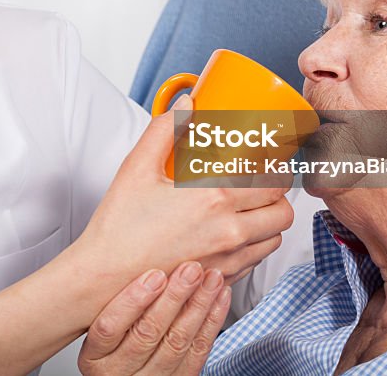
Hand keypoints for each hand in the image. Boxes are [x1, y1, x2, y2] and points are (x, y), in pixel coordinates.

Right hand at [75, 95, 293, 289]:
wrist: (104, 277)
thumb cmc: (119, 226)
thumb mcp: (138, 168)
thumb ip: (165, 130)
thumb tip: (186, 105)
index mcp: (214, 199)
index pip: (273, 183)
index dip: (276, 170)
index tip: (268, 163)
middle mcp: (229, 232)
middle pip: (282, 212)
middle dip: (277, 196)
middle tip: (261, 184)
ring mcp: (227, 260)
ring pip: (274, 240)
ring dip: (268, 223)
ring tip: (248, 209)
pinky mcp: (220, 280)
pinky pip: (255, 263)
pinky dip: (252, 247)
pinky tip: (229, 234)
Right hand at [78, 262, 231, 374]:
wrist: (127, 373)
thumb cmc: (111, 341)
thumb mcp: (97, 320)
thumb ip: (109, 295)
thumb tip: (128, 245)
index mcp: (95, 357)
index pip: (109, 328)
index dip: (132, 301)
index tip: (154, 275)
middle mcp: (119, 371)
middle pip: (147, 333)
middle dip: (174, 297)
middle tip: (191, 269)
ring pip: (177, 342)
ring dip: (198, 306)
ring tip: (211, 278)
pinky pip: (198, 353)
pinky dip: (212, 322)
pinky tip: (219, 298)